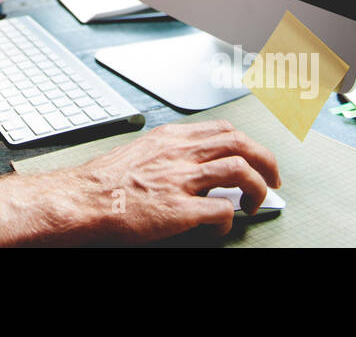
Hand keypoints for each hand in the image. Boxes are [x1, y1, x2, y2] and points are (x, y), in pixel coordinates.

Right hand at [63, 119, 280, 242]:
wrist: (81, 200)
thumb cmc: (104, 182)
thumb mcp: (141, 153)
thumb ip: (170, 155)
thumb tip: (194, 167)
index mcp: (171, 138)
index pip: (223, 130)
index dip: (248, 144)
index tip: (256, 158)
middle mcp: (180, 153)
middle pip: (241, 144)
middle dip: (266, 161)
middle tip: (273, 180)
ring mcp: (181, 180)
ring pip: (240, 171)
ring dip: (258, 188)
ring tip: (255, 203)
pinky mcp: (179, 209)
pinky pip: (222, 210)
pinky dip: (229, 220)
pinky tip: (220, 226)